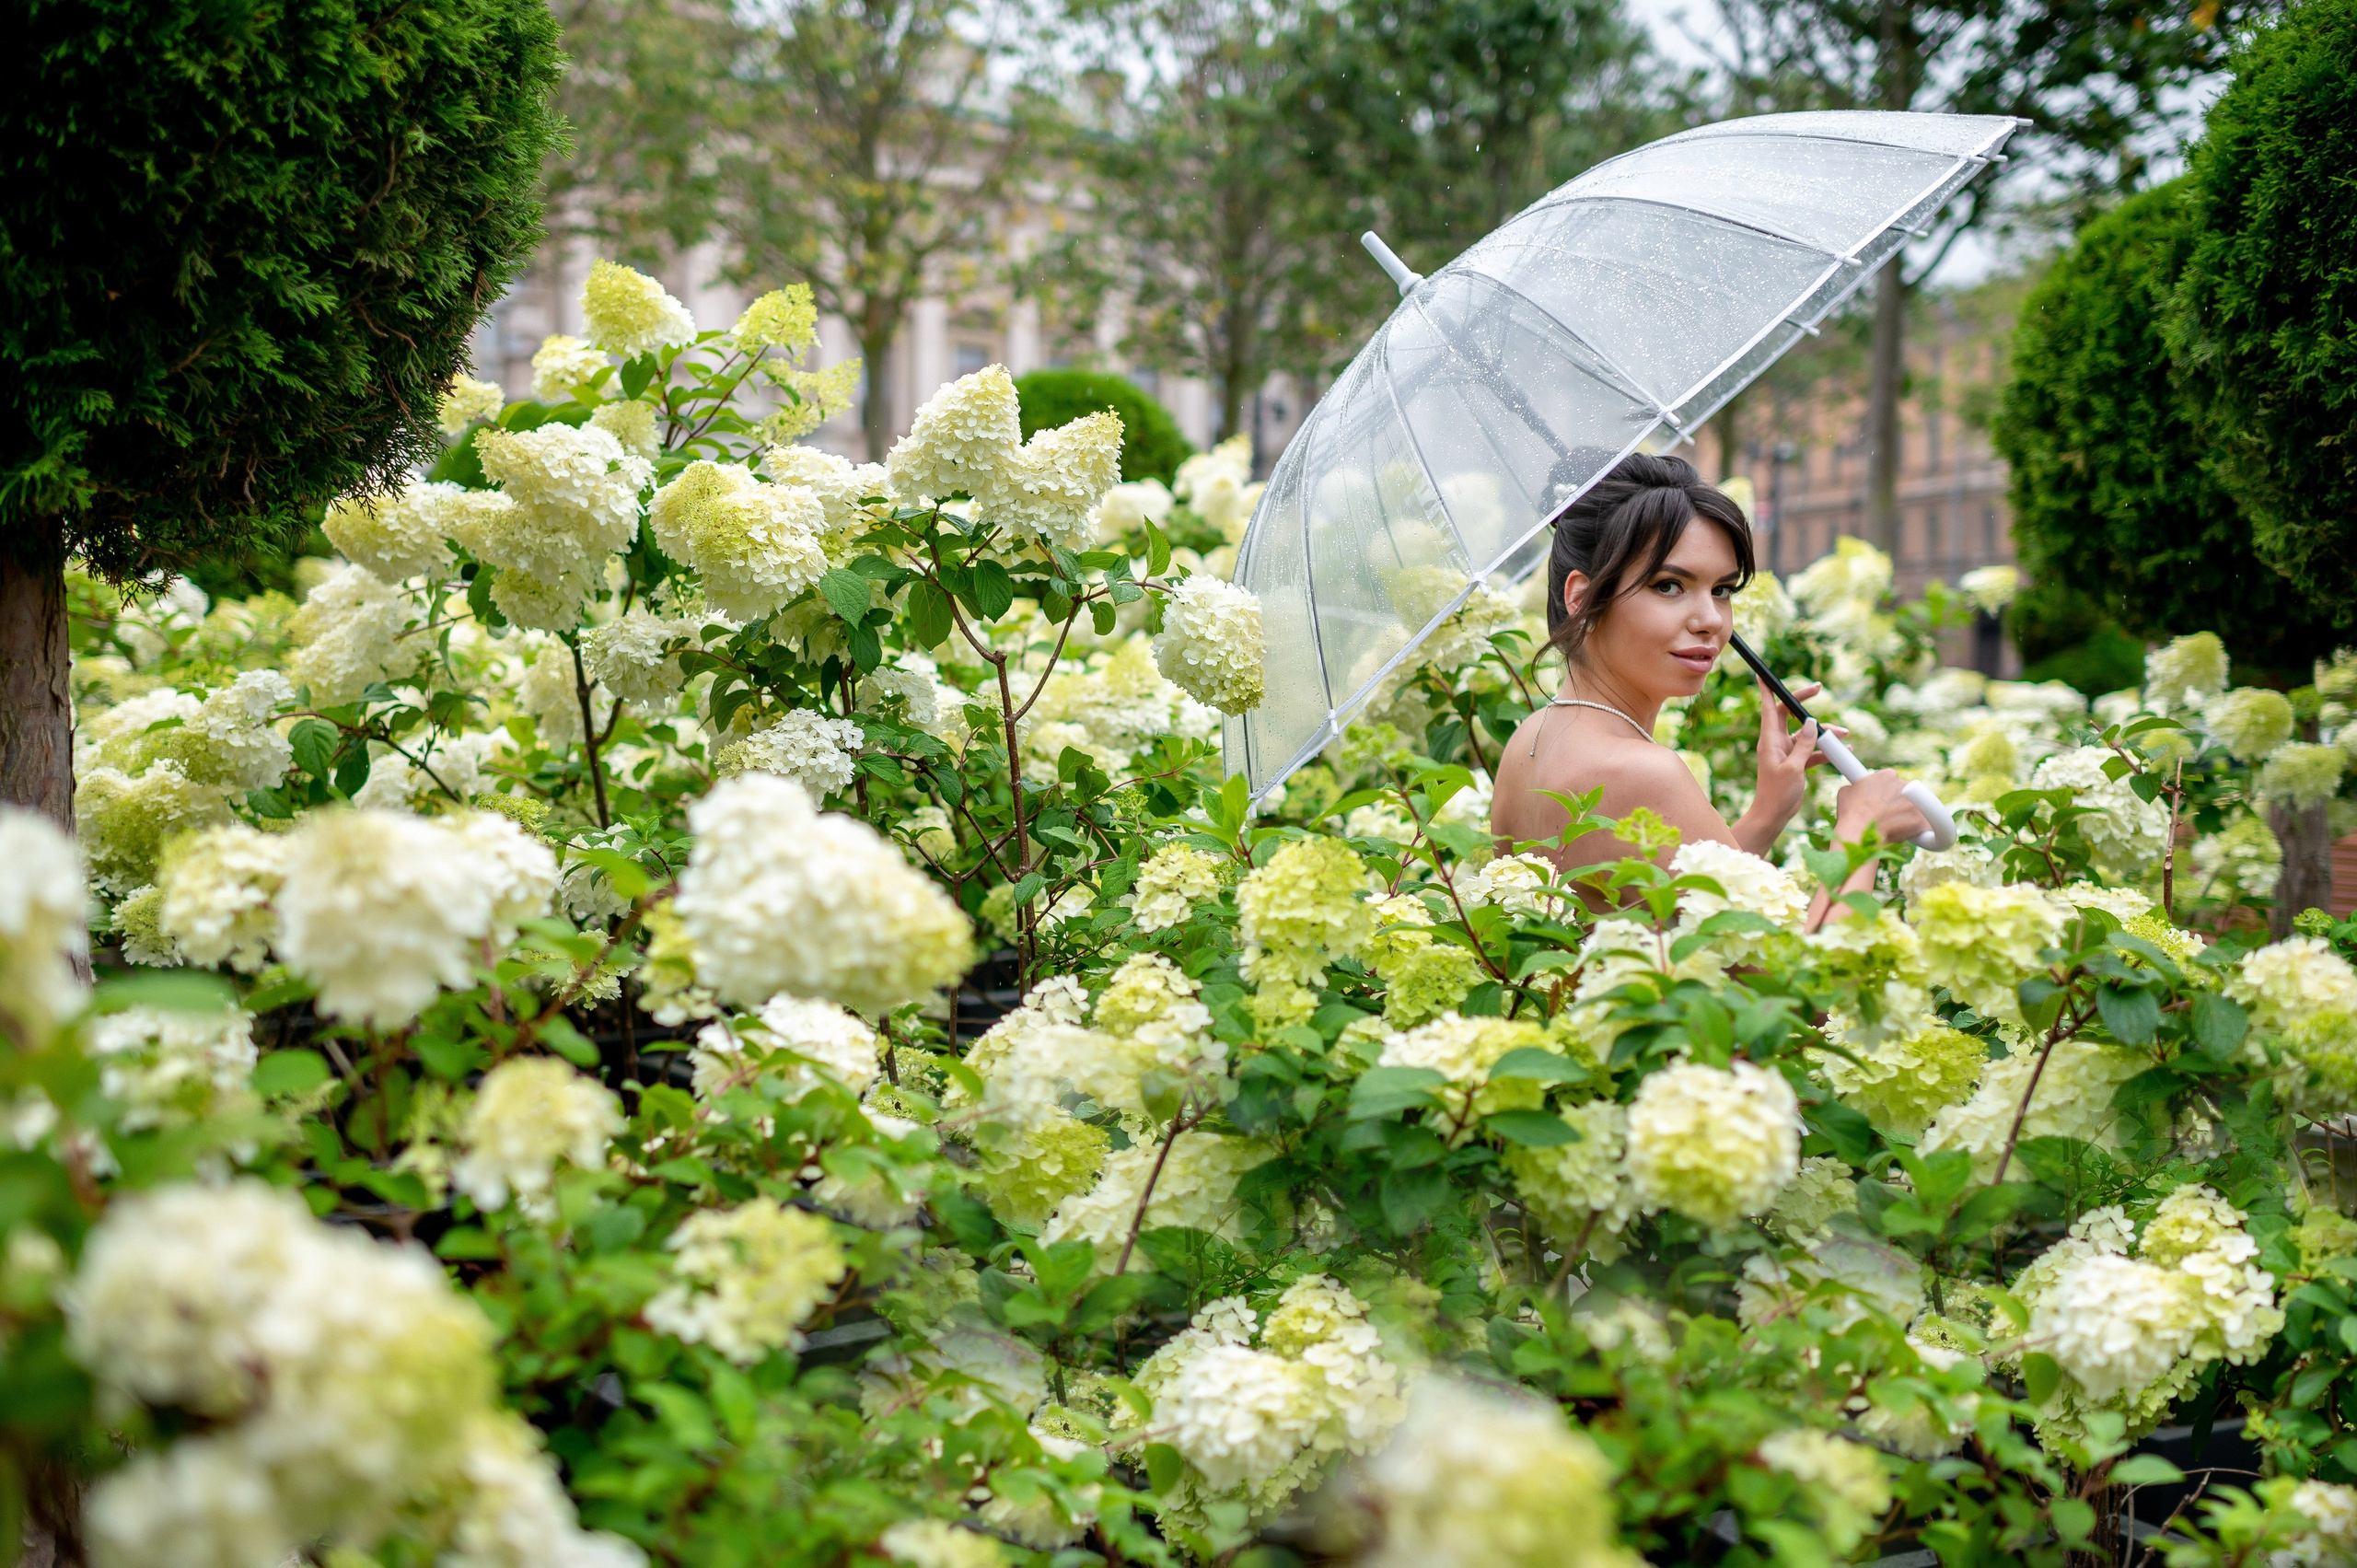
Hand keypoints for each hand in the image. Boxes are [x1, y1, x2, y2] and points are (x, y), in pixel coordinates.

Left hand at [1749, 675, 1829, 832]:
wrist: (1774, 815)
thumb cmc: (1777, 793)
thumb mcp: (1794, 768)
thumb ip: (1804, 745)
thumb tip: (1812, 722)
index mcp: (1770, 740)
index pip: (1769, 708)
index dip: (1767, 690)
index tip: (1763, 673)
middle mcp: (1777, 742)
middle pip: (1790, 714)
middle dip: (1804, 702)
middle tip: (1819, 689)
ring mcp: (1787, 751)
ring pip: (1807, 733)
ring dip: (1824, 732)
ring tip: (1844, 735)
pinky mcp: (1797, 762)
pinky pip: (1813, 750)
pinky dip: (1826, 750)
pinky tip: (1842, 751)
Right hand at [1834, 769, 1929, 845]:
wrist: (1859, 833)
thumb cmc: (1850, 813)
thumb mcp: (1846, 792)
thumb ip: (1857, 787)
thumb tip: (1856, 790)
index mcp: (1888, 775)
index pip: (1893, 782)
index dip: (1888, 792)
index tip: (1885, 800)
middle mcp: (1905, 784)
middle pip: (1907, 794)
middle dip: (1900, 803)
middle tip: (1888, 816)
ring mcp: (1915, 803)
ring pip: (1917, 808)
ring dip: (1909, 816)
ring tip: (1895, 827)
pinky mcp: (1922, 820)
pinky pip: (1925, 825)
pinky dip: (1920, 831)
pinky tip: (1911, 835)